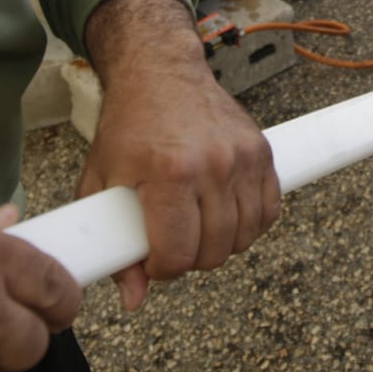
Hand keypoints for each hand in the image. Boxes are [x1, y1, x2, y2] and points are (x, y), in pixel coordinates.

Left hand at [80, 0, 279, 311]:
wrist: (161, 72)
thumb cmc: (128, 125)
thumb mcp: (103, 181)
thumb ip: (112, 241)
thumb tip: (133, 299)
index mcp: (169, 174)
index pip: (177, 254)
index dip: (161, 269)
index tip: (152, 259)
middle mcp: (212, 166)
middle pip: (214, 251)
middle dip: (190, 259)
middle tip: (173, 243)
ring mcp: (242, 157)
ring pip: (245, 236)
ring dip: (221, 244)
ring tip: (197, 229)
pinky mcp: (261, 151)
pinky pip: (269, 211)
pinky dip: (251, 224)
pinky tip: (226, 216)